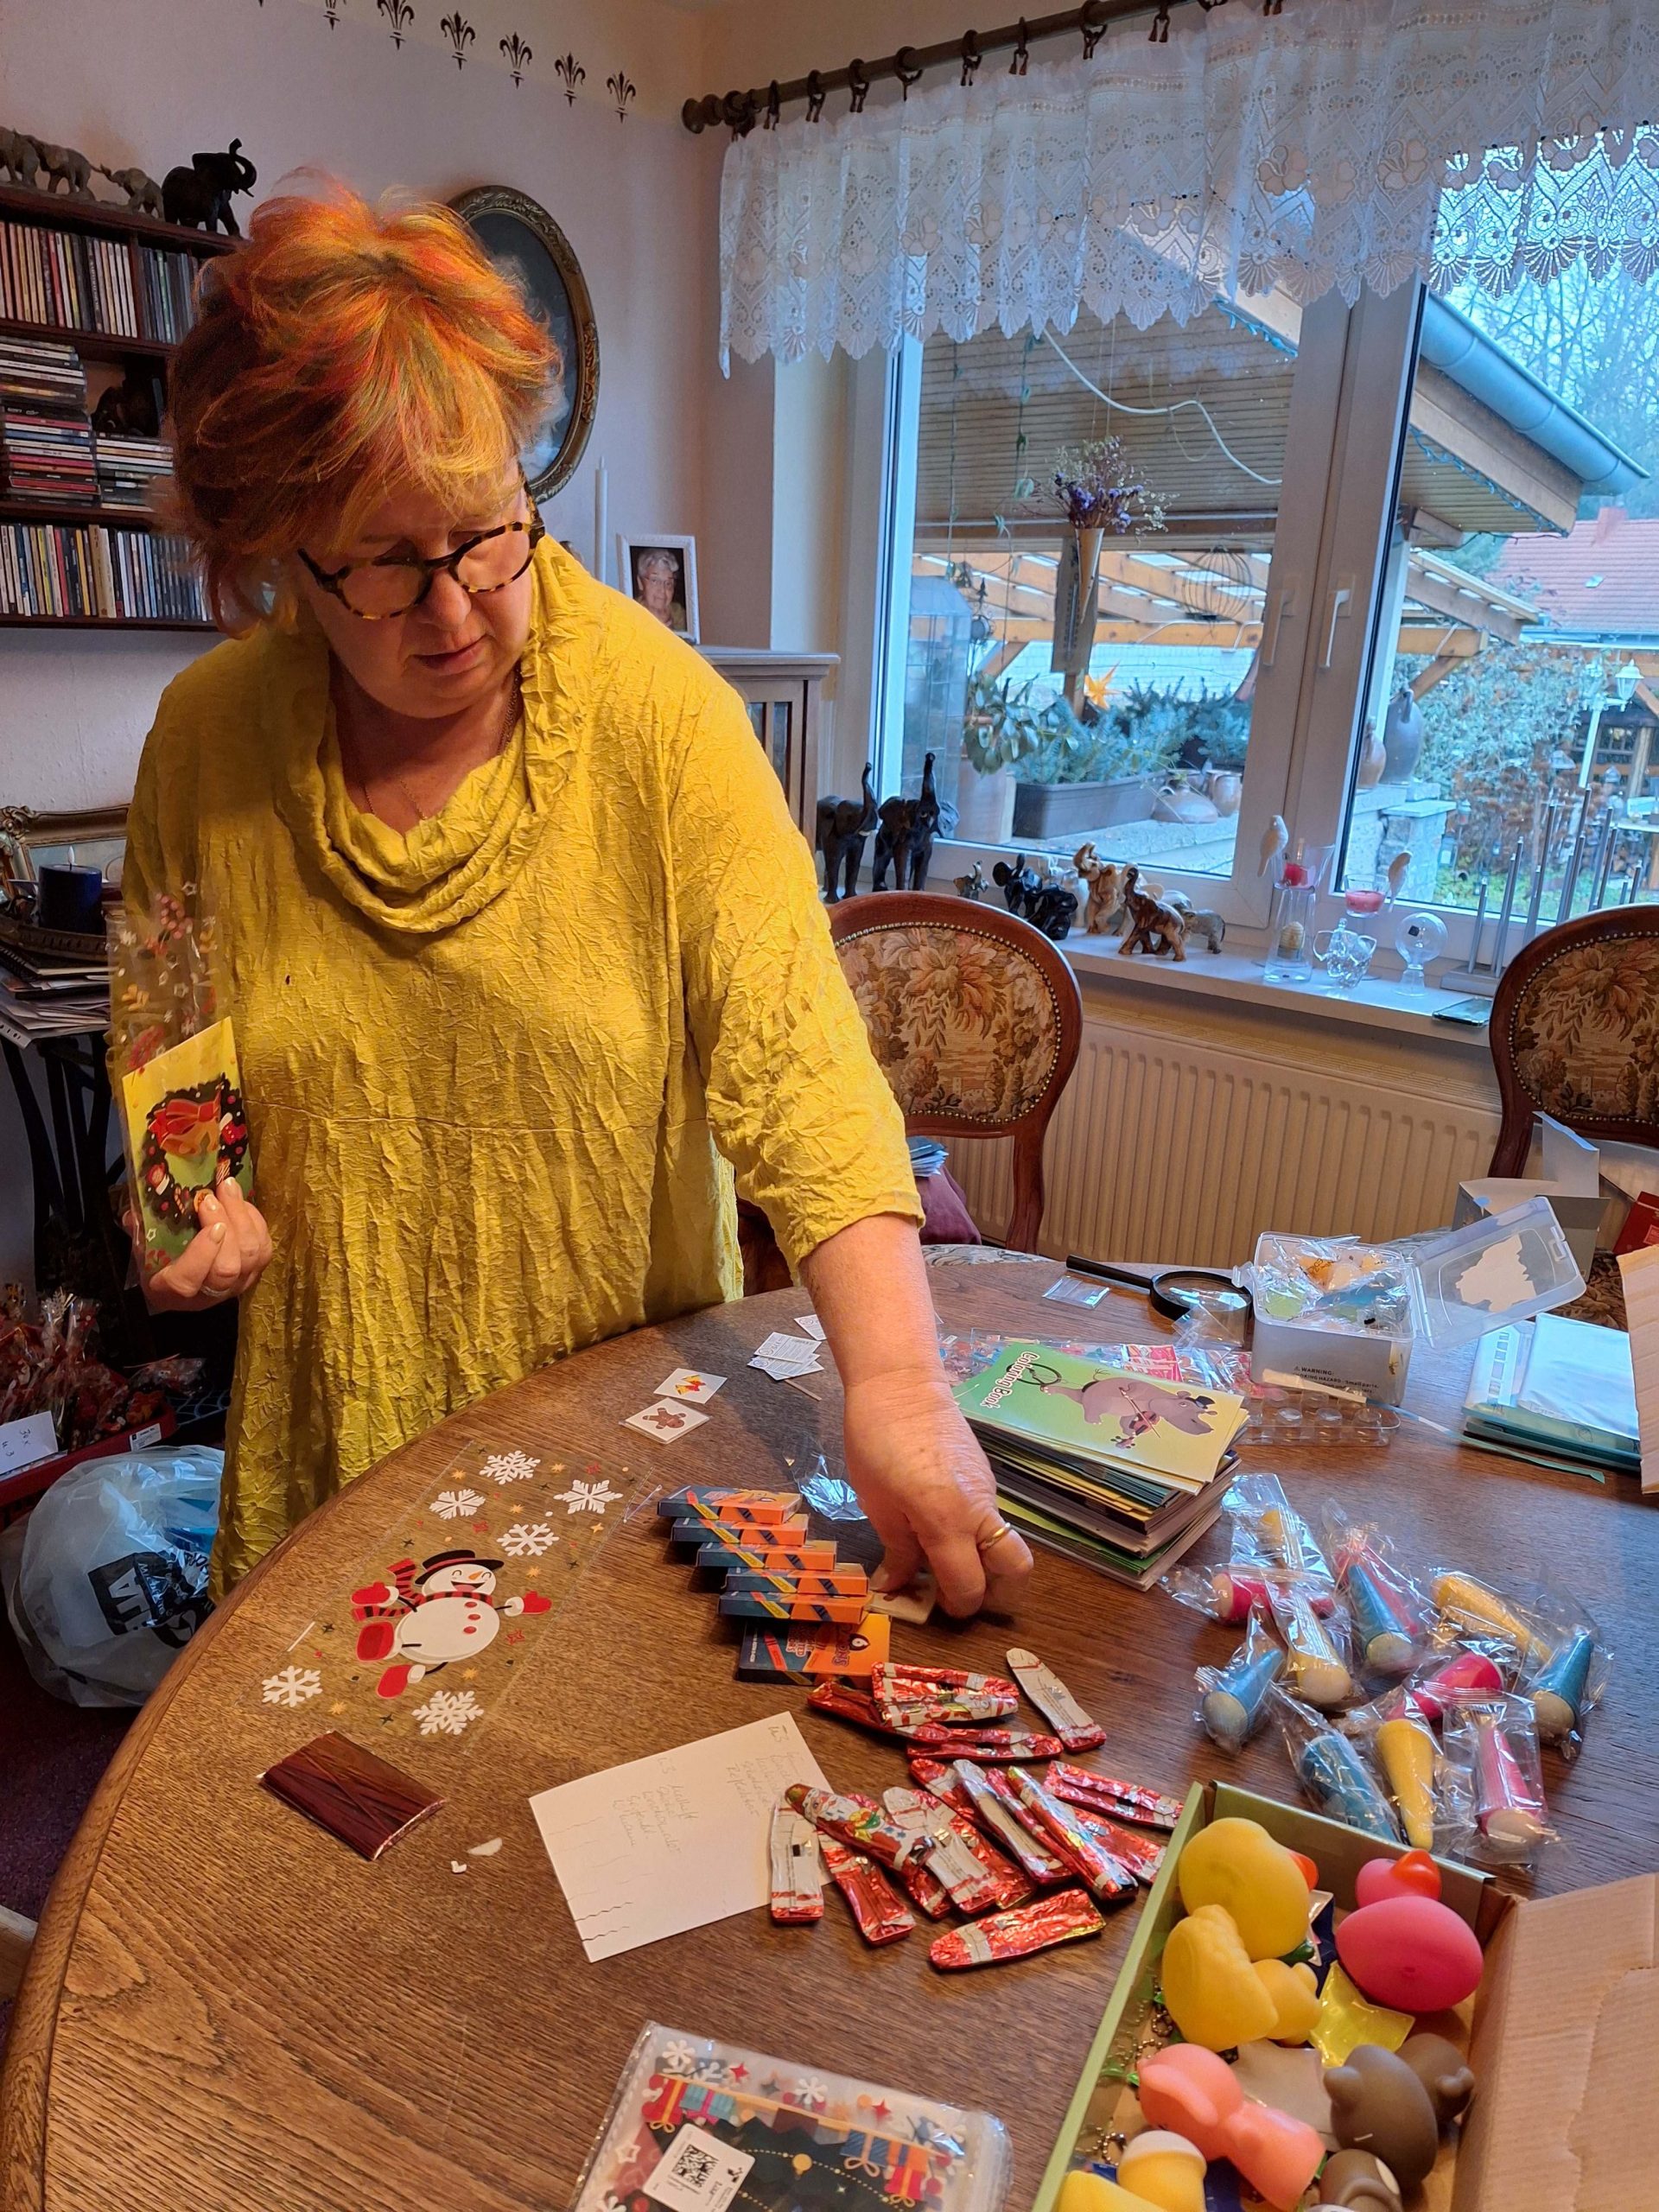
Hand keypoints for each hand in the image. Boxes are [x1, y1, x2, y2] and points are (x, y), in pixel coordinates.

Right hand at [135, 1178, 272, 1312]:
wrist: (184, 1287)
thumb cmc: (160, 1264)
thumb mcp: (142, 1251)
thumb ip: (139, 1233)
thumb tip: (136, 1211)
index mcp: (171, 1292)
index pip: (188, 1281)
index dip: (201, 1254)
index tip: (208, 1225)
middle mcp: (208, 1294)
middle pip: (227, 1267)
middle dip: (226, 1226)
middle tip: (213, 1196)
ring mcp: (236, 1286)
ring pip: (251, 1256)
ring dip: (242, 1217)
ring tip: (228, 1189)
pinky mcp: (255, 1274)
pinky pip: (264, 1248)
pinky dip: (255, 1222)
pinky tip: (241, 1203)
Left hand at [841, 1367, 1033, 1617]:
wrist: (900, 1383)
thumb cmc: (876, 1441)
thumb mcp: (877, 1503)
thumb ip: (897, 1550)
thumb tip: (897, 1585)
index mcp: (947, 1521)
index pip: (970, 1586)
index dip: (957, 1607)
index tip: (936, 1608)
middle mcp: (979, 1510)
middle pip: (1017, 1570)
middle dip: (997, 1594)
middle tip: (960, 1594)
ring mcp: (988, 1491)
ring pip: (1007, 1543)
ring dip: (988, 1565)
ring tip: (948, 1564)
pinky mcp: (986, 1476)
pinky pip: (992, 1518)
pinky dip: (978, 1536)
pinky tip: (943, 1529)